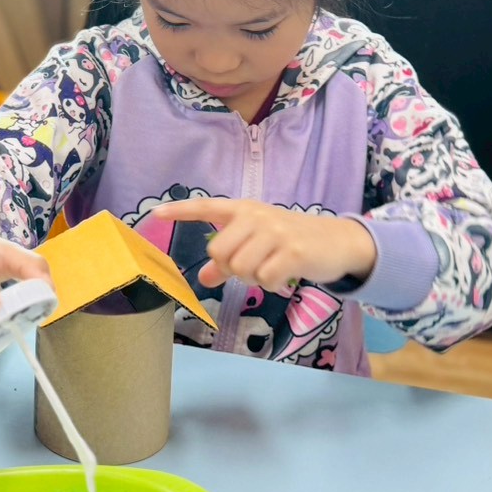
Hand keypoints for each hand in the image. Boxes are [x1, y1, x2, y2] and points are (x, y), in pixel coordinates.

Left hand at [152, 198, 376, 292]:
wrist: (336, 240)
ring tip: (270, 269)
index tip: (156, 213)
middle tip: (253, 266)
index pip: (206, 207)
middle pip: (219, 253)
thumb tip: (201, 277)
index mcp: (243, 210)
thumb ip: (227, 261)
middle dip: (232, 269)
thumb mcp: (257, 244)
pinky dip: (271, 284)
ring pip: (241, 269)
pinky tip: (284, 276)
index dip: (180, 211)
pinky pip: (265, 279)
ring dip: (253, 278)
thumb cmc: (289, 241)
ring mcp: (275, 232)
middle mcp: (256, 216)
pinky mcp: (293, 251)